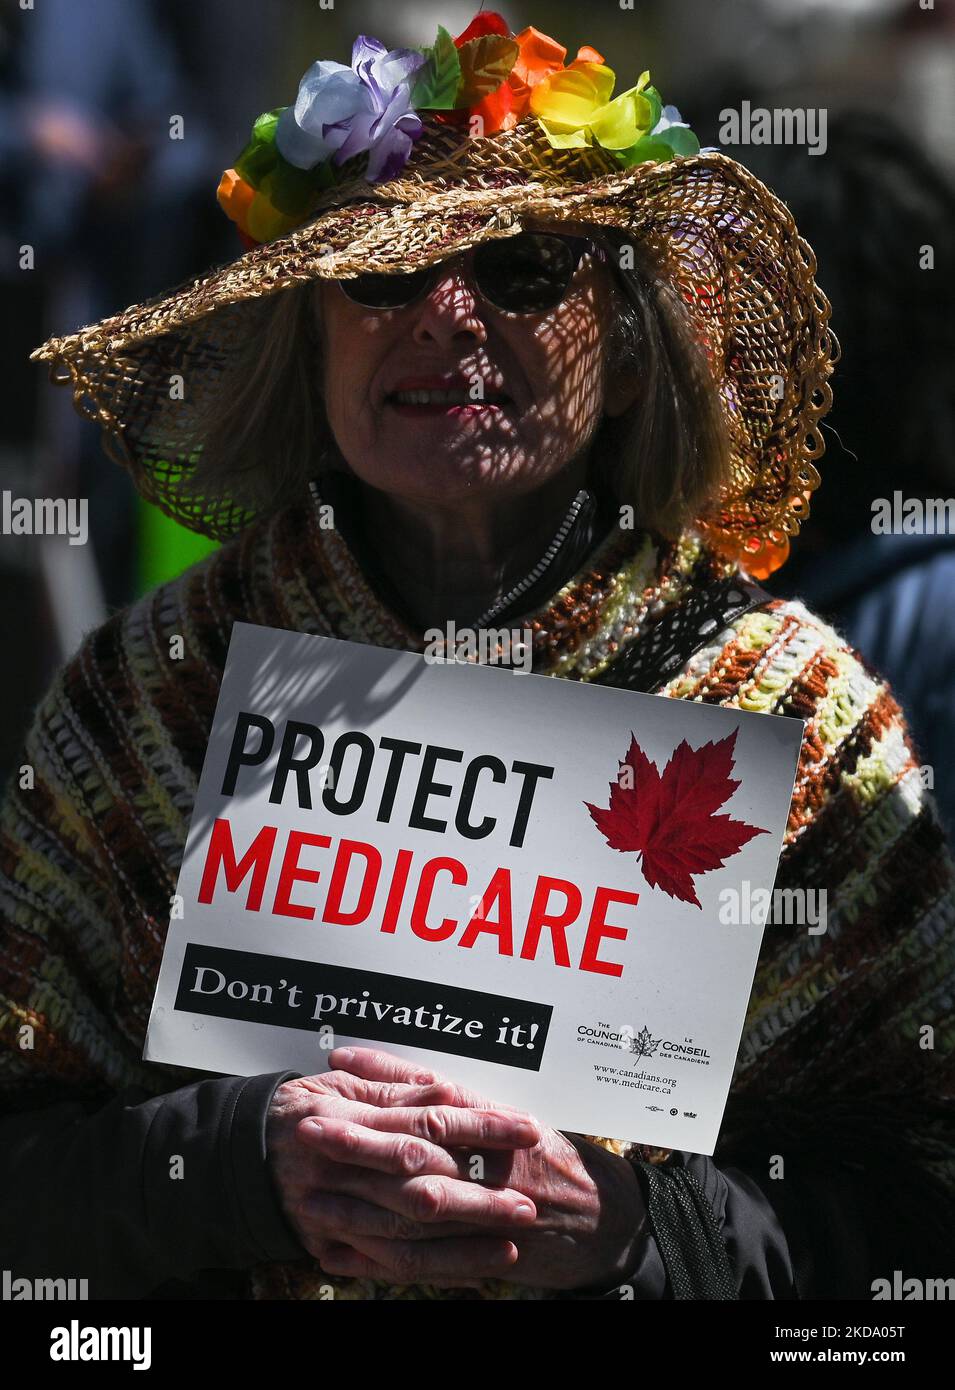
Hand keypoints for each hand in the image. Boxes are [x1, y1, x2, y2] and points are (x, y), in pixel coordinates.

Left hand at [306, 1048, 648, 1291]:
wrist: (606, 1218)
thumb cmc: (556, 1160)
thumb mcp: (516, 1117)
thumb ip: (463, 1099)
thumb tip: (411, 1077)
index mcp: (494, 1125)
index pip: (431, 1098)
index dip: (381, 1083)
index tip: (336, 1071)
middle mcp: (487, 1167)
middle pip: (414, 1152)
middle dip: (358, 1141)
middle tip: (309, 1128)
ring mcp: (482, 1215)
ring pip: (410, 1211)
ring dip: (355, 1204)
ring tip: (306, 1196)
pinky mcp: (479, 1256)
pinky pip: (420, 1262)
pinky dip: (375, 1260)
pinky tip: (333, 1254)